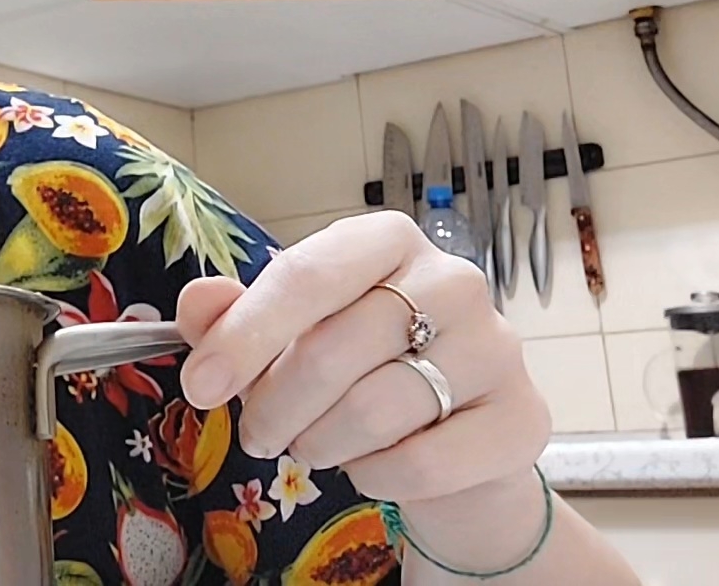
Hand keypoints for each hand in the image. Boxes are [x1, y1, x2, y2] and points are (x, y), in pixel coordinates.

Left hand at [173, 211, 550, 503]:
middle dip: (274, 406)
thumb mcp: (288, 334)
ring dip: (320, 443)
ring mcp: (497, 347)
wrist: (454, 438)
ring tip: (314, 444)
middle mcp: (453, 280)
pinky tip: (371, 465)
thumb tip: (197, 302)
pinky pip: (421, 464)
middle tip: (259, 433)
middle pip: (332, 350)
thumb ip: (235, 316)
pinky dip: (375, 476)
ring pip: (373, 411)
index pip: (305, 277)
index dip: (243, 336)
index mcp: (386, 241)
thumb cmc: (359, 368)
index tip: (199, 386)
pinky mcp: (522, 419)